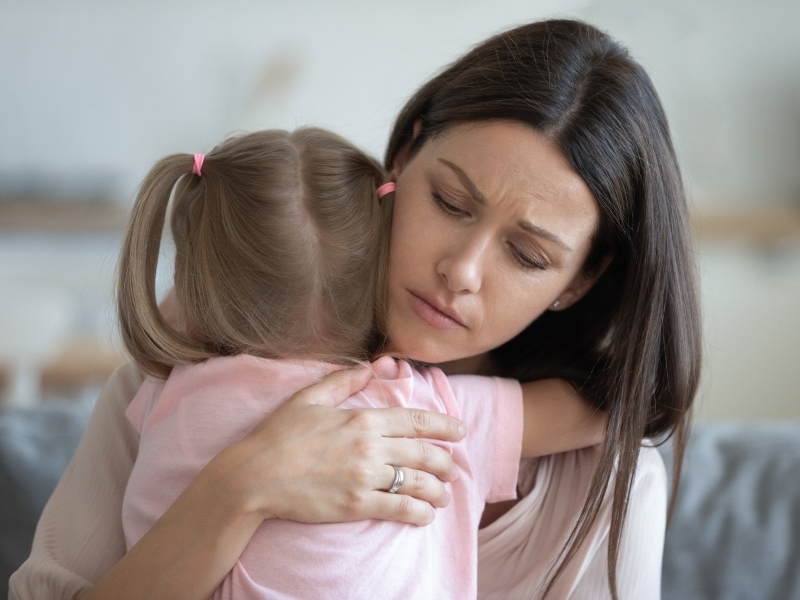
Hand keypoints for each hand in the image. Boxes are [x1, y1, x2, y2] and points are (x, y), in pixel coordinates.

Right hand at [209, 365, 465, 526]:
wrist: (253, 476)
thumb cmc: (278, 434)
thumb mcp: (309, 397)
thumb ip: (344, 380)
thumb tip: (372, 366)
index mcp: (362, 418)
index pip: (416, 420)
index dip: (444, 425)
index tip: (459, 430)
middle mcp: (370, 446)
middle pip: (424, 453)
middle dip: (446, 461)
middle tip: (454, 468)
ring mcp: (364, 477)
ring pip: (417, 482)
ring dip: (438, 490)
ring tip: (443, 496)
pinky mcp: (355, 504)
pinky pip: (398, 509)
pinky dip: (418, 513)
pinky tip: (425, 515)